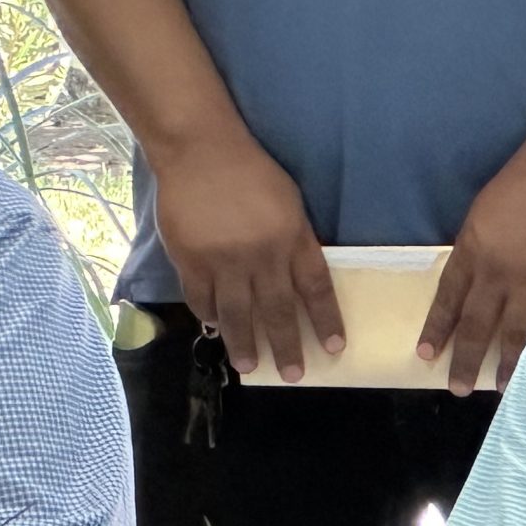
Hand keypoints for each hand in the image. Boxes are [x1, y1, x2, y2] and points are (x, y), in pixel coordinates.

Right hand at [153, 134, 342, 380]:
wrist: (200, 150)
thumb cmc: (250, 171)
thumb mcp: (288, 201)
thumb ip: (294, 240)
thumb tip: (297, 281)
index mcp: (291, 236)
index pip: (315, 287)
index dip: (325, 320)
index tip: (334, 348)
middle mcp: (261, 255)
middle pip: (277, 310)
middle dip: (286, 347)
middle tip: (293, 375)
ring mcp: (224, 261)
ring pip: (237, 314)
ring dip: (244, 344)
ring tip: (248, 366)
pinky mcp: (191, 261)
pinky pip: (202, 300)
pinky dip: (210, 316)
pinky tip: (215, 327)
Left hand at [417, 147, 525, 393]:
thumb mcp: (484, 213)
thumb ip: (480, 250)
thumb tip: (478, 281)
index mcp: (472, 250)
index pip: (448, 299)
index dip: (437, 329)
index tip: (425, 355)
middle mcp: (497, 273)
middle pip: (476, 324)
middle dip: (464, 359)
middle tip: (457, 388)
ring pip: (515, 333)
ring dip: (507, 363)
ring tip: (502, 388)